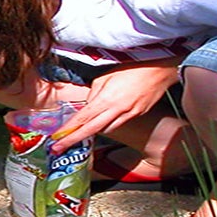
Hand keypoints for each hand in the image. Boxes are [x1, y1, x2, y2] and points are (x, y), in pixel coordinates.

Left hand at [51, 60, 181, 150]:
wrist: (160, 69)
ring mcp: (129, 115)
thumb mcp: (106, 76)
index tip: (56, 139)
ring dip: (91, 132)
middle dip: (73, 140)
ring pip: (106, 130)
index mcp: (107, 99)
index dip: (69, 130)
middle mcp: (117, 110)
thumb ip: (94, 92)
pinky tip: (102, 121)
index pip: (83, 119)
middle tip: (58, 148)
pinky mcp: (137, 115)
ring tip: (78, 134)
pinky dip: (108, 125)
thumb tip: (88, 104)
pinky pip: (118, 124)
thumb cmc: (133, 67)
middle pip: (91, 131)